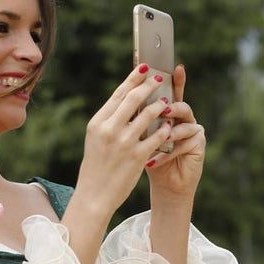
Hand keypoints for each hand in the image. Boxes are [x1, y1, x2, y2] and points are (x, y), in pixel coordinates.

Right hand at [75, 63, 174, 215]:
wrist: (94, 195)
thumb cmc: (96, 166)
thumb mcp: (96, 139)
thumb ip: (109, 121)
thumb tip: (126, 100)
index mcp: (98, 123)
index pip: (118, 94)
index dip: (133, 79)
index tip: (144, 68)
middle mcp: (110, 129)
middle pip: (133, 98)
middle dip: (149, 86)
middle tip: (160, 79)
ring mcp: (124, 142)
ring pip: (148, 114)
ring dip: (160, 106)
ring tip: (167, 102)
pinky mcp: (138, 156)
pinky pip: (157, 137)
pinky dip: (164, 129)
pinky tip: (168, 126)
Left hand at [146, 65, 204, 199]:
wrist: (163, 182)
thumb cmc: (147, 156)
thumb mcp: (138, 135)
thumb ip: (138, 117)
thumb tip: (127, 97)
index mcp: (169, 110)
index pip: (172, 91)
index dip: (176, 79)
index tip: (177, 67)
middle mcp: (183, 117)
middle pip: (181, 104)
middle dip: (172, 107)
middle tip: (164, 109)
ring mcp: (193, 130)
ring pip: (184, 125)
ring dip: (170, 133)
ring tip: (160, 139)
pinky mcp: (199, 145)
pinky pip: (185, 145)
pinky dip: (167, 154)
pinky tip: (154, 161)